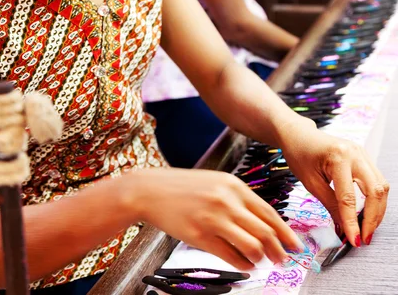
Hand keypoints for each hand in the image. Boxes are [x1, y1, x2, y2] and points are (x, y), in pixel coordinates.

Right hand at [129, 167, 303, 268]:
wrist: (152, 190)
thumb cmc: (185, 187)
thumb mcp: (217, 183)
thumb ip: (240, 199)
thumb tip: (265, 224)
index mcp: (234, 186)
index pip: (269, 213)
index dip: (286, 232)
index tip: (296, 245)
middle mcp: (227, 201)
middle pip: (265, 232)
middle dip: (279, 250)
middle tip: (284, 259)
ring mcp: (214, 219)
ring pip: (252, 246)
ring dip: (261, 258)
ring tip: (261, 262)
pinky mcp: (200, 237)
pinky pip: (230, 256)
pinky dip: (243, 264)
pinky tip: (245, 265)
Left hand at [280, 120, 388, 246]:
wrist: (298, 135)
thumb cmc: (299, 154)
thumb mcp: (310, 183)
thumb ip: (330, 205)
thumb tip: (344, 228)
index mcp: (338, 157)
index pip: (349, 197)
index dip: (353, 222)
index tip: (354, 241)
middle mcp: (355, 153)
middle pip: (375, 191)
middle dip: (373, 218)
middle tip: (364, 238)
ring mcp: (362, 153)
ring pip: (381, 186)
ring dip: (377, 210)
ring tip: (366, 229)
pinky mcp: (363, 157)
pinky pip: (377, 180)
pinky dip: (375, 199)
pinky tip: (366, 213)